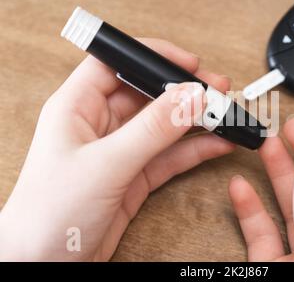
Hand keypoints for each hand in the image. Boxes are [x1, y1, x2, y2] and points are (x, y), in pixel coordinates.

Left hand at [0, 38, 234, 260]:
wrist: (44, 265)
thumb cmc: (49, 215)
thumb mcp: (105, 165)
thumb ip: (151, 130)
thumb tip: (190, 97)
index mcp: (77, 107)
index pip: (115, 63)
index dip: (151, 56)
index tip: (188, 62)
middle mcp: (99, 125)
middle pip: (147, 94)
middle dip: (183, 90)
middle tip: (217, 90)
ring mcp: (120, 151)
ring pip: (164, 125)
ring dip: (195, 120)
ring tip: (225, 116)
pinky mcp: (135, 176)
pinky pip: (170, 155)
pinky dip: (195, 149)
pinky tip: (217, 143)